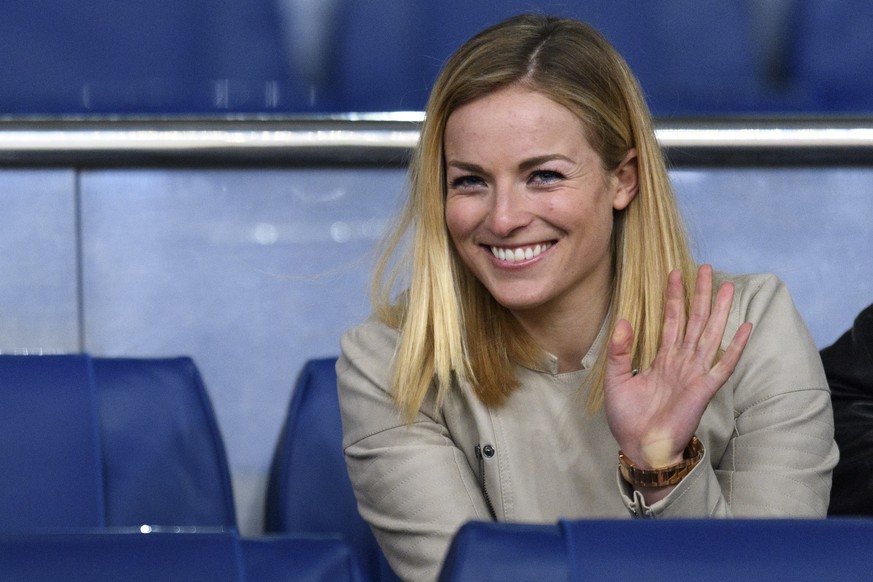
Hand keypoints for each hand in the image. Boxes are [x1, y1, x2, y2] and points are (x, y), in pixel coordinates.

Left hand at [604, 265, 751, 473]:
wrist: (640, 447)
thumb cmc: (627, 418)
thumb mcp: (616, 380)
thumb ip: (620, 351)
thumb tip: (624, 319)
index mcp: (662, 359)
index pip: (670, 320)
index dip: (673, 297)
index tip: (675, 273)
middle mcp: (681, 362)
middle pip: (694, 320)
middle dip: (699, 295)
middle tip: (705, 268)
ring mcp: (695, 374)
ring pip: (710, 335)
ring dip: (718, 311)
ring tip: (726, 287)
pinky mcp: (704, 389)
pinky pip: (724, 364)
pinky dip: (736, 346)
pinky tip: (745, 327)